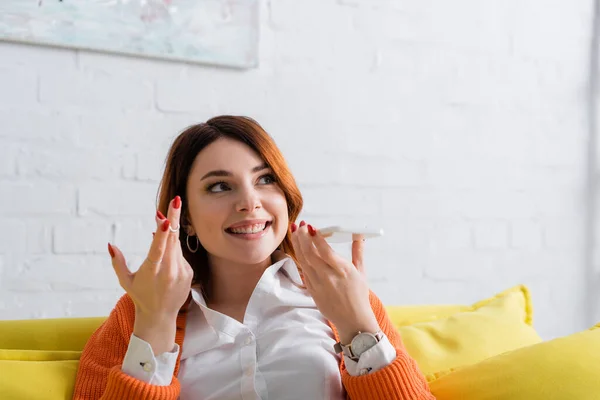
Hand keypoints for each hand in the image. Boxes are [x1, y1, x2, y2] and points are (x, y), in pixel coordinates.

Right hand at [107, 196, 193, 353]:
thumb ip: (117, 262)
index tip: (166, 219)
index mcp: (152, 271)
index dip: (162, 233)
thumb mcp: (125, 281)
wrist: (160, 316)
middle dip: (173, 219)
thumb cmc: (140, 296)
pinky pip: (181, 255)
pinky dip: (173, 249)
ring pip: (176, 245)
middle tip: (175, 200)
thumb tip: (110, 244)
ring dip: (170, 234)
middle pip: (172, 240)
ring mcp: (181, 272)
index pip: (158, 250)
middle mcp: (168, 271)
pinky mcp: (189, 273)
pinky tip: (167, 253)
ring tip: (165, 221)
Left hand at [290, 221, 378, 343]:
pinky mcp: (312, 291)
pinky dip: (300, 258)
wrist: (353, 320)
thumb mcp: (361, 272)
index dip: (316, 237)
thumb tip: (359, 235)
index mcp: (343, 270)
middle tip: (300, 225)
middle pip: (310, 254)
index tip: (311, 226)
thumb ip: (358, 252)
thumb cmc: (359, 296)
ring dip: (298, 245)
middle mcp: (329, 277)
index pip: (325, 251)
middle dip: (303, 237)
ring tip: (295, 232)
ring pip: (303, 261)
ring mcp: (318, 285)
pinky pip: (304, 272)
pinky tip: (298, 248)